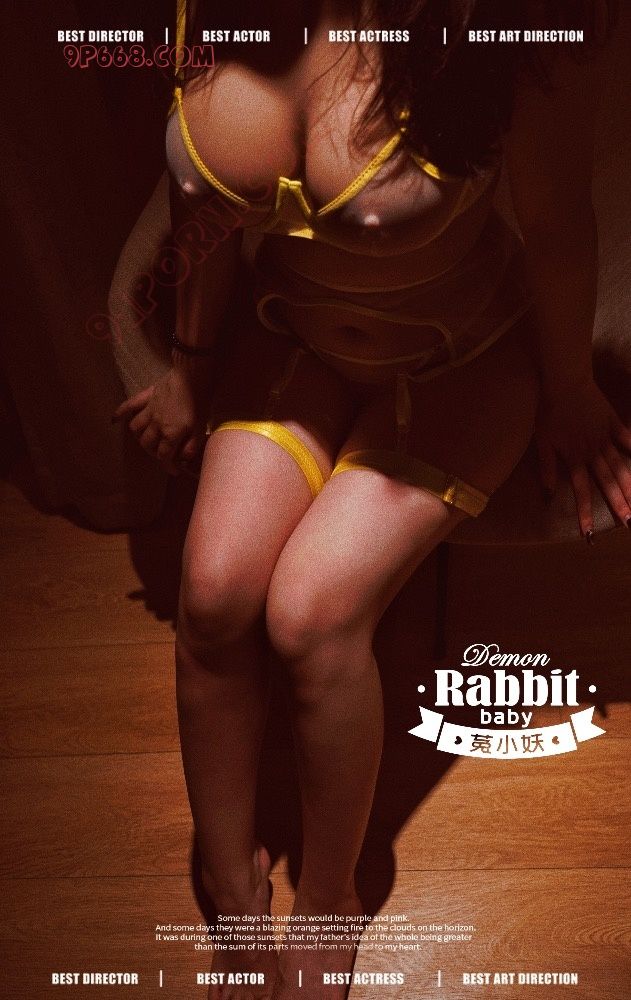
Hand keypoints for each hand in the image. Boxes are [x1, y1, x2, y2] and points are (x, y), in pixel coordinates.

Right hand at [112, 363, 211, 474]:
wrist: (192, 377)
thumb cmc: (200, 403)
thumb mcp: (201, 428)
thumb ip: (191, 446)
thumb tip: (182, 460)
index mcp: (170, 434)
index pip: (164, 456)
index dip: (169, 466)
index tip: (174, 471)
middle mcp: (156, 425)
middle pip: (147, 444)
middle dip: (154, 452)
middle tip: (163, 453)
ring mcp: (148, 410)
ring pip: (136, 428)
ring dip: (140, 436)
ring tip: (148, 438)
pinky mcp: (146, 397)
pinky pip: (129, 405)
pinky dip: (120, 413)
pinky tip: (114, 420)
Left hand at [535, 377, 630, 538]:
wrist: (564, 381)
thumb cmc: (548, 411)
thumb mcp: (542, 440)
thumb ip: (548, 467)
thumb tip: (549, 493)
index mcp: (575, 457)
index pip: (582, 491)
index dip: (585, 513)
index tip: (590, 535)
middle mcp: (593, 451)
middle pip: (607, 482)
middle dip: (618, 504)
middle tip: (629, 524)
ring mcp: (605, 437)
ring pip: (620, 465)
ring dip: (629, 485)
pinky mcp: (613, 422)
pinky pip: (627, 438)